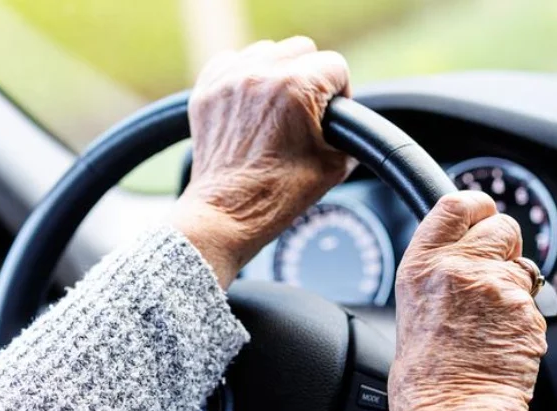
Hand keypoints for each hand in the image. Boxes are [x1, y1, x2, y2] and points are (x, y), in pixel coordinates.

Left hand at [170, 37, 354, 287]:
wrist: (226, 214)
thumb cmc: (277, 196)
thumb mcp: (334, 165)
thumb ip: (350, 133)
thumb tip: (348, 123)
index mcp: (296, 88)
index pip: (335, 66)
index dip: (339, 93)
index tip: (328, 117)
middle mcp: (260, 75)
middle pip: (301, 50)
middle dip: (309, 78)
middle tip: (304, 113)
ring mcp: (229, 81)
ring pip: (266, 52)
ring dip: (276, 73)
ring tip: (276, 109)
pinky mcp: (206, 91)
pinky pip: (231, 62)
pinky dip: (243, 77)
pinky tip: (250, 105)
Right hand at [389, 191, 547, 410]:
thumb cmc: (424, 375)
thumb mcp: (412, 308)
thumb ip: (439, 275)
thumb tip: (464, 260)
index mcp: (421, 266)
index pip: (456, 205)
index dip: (477, 207)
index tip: (482, 213)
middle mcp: (458, 268)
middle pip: (502, 226)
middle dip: (504, 246)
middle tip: (492, 274)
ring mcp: (496, 288)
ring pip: (524, 266)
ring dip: (515, 286)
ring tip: (492, 321)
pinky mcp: (526, 311)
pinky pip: (534, 302)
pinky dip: (525, 318)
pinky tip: (504, 341)